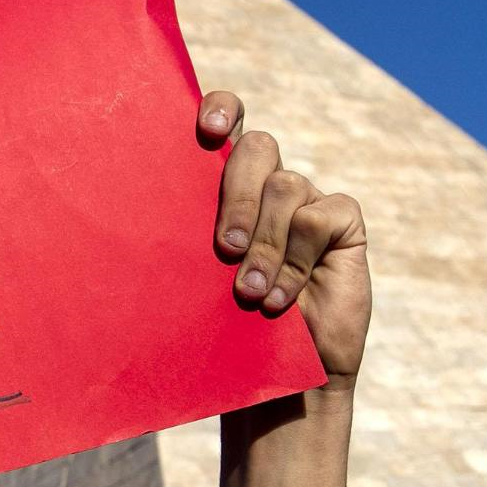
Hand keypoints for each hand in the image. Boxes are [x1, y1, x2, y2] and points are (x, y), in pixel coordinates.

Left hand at [199, 90, 368, 385]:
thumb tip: (145, 225)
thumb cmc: (228, 327)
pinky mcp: (342, 222)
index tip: (206, 129)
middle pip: (255, 150)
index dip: (222, 109)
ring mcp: (307, 199)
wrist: (280, 376)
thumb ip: (186, 243)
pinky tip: (280, 298)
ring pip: (285, 187)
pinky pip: (317, 218)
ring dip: (264, 245)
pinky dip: (295, 260)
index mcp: (225, 185)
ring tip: (249, 293)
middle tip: (224, 250)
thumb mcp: (198, 282)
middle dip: (235, 197)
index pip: (228, 120)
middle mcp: (267, 184)